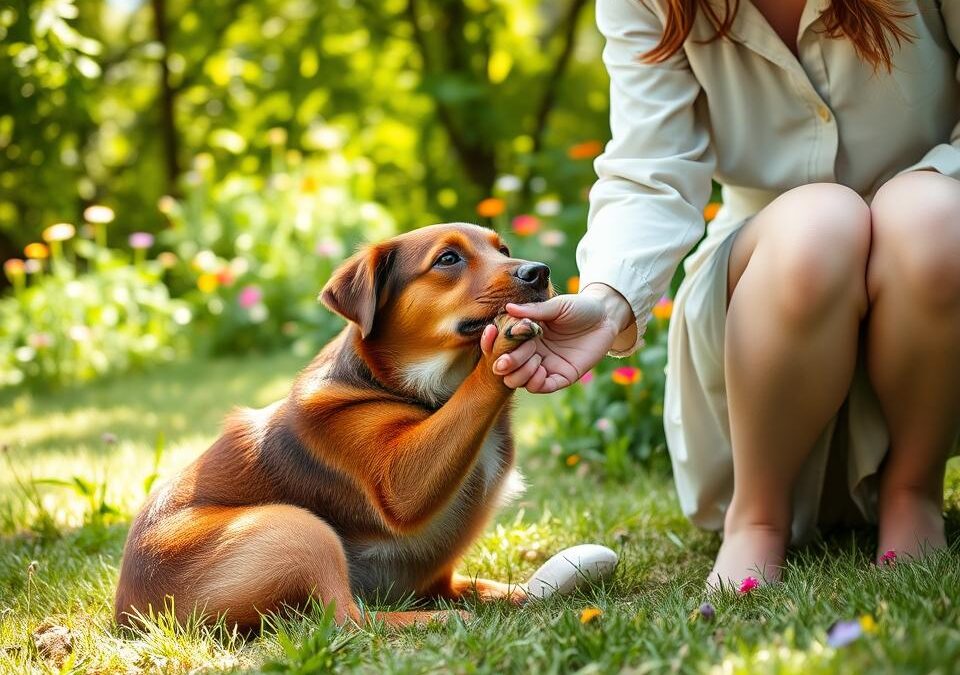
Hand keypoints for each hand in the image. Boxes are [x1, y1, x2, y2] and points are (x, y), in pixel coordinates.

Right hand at [481, 284, 634, 392]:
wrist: (605, 317)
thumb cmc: (579, 307)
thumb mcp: (556, 306)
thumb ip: (534, 310)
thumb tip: (508, 308)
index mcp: (525, 335)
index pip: (502, 345)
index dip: (494, 345)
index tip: (493, 336)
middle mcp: (532, 352)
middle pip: (507, 367)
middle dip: (506, 364)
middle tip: (508, 359)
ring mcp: (546, 365)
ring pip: (520, 381)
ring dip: (521, 373)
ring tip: (534, 359)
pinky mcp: (562, 376)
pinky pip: (542, 387)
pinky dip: (536, 383)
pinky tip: (541, 370)